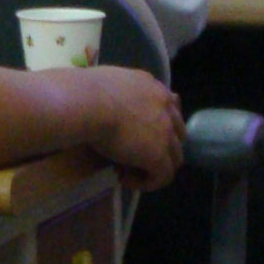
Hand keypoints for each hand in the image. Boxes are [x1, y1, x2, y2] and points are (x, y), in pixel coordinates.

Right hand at [59, 66, 184, 190]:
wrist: (86, 102)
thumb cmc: (86, 90)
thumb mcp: (107, 81)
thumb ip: (120, 90)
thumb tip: (110, 102)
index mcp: (153, 87)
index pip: (170, 107)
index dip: (159, 125)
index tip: (139, 136)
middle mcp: (165, 106)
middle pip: (177, 133)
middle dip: (162, 147)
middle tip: (136, 156)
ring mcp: (166, 132)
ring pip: (174, 157)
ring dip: (154, 167)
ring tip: (128, 172)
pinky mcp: (159, 155)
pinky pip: (163, 176)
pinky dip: (147, 182)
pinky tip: (125, 180)